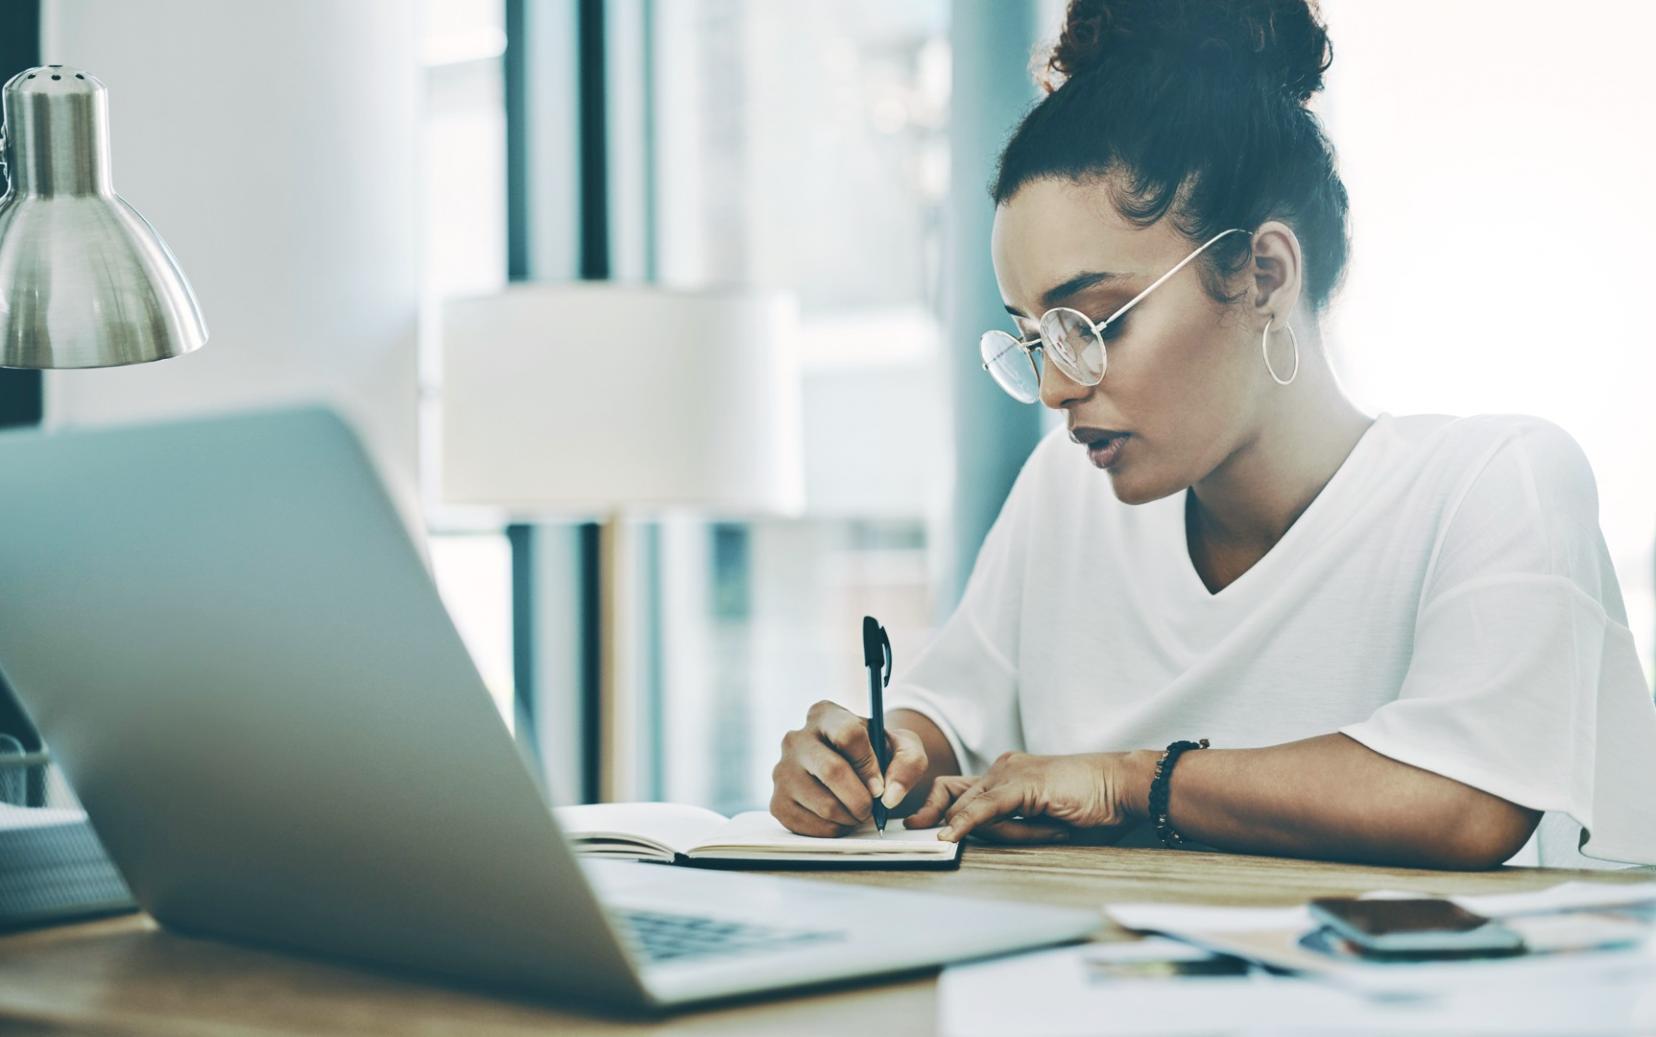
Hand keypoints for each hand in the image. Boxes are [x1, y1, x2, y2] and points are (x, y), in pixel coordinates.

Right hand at [770, 700, 928, 836]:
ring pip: (824, 804)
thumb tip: (890, 796)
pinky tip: (839, 818)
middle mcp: (795, 738)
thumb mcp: (902, 747)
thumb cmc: (876, 755)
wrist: (852, 771)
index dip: (869, 765)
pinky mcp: (777, 802)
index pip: (848, 735)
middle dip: (862, 798)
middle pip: (833, 771)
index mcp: (824, 714)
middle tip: (871, 808)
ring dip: (851, 817)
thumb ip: (908, 763)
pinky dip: (834, 830)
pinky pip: (810, 826)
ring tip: (857, 811)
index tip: (879, 785)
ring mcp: (782, 771)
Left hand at [906, 750, 1152, 843]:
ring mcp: (1012, 772)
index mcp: (1007, 775)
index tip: (915, 826)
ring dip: (976, 829)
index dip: (934, 806)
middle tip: (916, 834)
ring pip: (972, 807)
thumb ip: (1008, 826)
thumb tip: (973, 835)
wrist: (1123, 787)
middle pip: (957, 799)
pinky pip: (986, 807)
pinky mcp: (1024, 784)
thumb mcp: (1041, 824)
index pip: (959, 789)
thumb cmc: (1092, 807)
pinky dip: (965, 823)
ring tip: (1002, 833)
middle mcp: (1004, 768)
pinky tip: (949, 836)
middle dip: (942, 821)